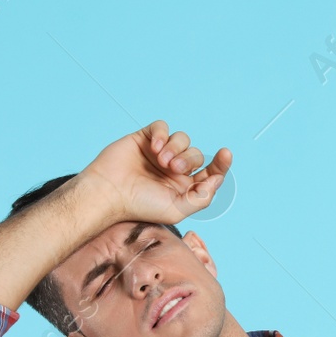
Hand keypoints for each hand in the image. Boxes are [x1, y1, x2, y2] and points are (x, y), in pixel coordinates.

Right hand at [75, 120, 231, 225]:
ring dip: (176, 147)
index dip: (220, 163)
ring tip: (161, 159)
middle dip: (189, 159)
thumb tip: (217, 179)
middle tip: (173, 168)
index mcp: (183, 187)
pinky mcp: (145, 139)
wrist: (110, 193)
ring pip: (182, 139)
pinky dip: (162, 134)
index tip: (226, 154)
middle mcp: (173, 169)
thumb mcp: (177, 209)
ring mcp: (160, 153)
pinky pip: (162, 127)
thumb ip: (201, 197)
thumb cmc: (141, 206)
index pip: (209, 172)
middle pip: (195, 155)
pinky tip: (154, 147)